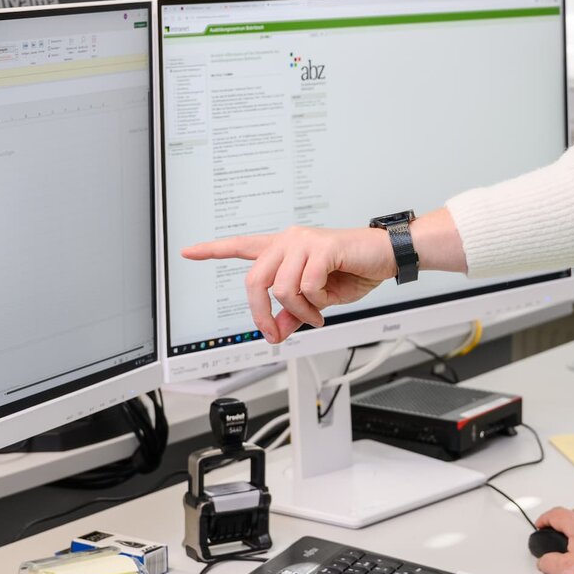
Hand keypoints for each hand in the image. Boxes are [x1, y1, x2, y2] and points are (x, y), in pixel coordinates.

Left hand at [182, 226, 395, 342]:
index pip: (241, 246)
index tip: (187, 252)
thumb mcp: (319, 301)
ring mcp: (303, 241)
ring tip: (316, 314)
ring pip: (281, 289)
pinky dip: (316, 303)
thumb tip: (273, 333)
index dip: (212, 250)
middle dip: (261, 313)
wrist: (386, 257)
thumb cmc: (355, 271)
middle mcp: (288, 240)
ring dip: (299, 311)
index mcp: (284, 249)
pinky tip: (327, 302)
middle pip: (254, 280)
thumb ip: (292, 314)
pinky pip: (306, 286)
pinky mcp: (321, 247)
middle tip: (275, 333)